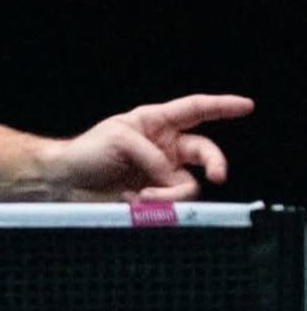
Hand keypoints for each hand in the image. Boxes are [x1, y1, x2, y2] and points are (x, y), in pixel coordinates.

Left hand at [48, 94, 253, 201]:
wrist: (65, 181)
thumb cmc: (85, 151)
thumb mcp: (118, 140)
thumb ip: (152, 156)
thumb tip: (175, 180)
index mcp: (154, 122)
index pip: (195, 109)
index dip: (222, 107)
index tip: (246, 106)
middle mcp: (164, 146)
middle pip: (205, 152)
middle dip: (215, 164)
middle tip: (217, 176)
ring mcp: (160, 173)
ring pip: (188, 184)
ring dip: (169, 193)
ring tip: (140, 193)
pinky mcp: (153, 195)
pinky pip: (170, 203)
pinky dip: (156, 204)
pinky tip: (132, 198)